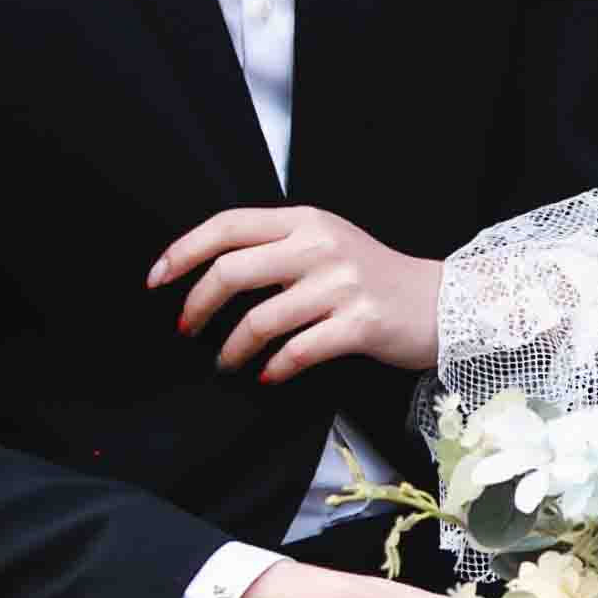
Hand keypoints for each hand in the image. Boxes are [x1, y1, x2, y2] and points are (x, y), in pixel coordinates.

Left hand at [153, 202, 442, 381]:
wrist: (441, 303)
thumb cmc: (372, 278)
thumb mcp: (326, 244)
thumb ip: (277, 246)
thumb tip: (210, 271)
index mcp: (305, 221)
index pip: (228, 225)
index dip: (183, 251)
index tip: (156, 279)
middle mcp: (320, 246)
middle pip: (232, 272)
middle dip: (197, 306)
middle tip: (186, 329)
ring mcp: (341, 285)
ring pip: (260, 319)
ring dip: (231, 349)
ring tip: (225, 363)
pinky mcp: (360, 324)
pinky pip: (297, 351)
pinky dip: (273, 369)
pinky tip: (266, 376)